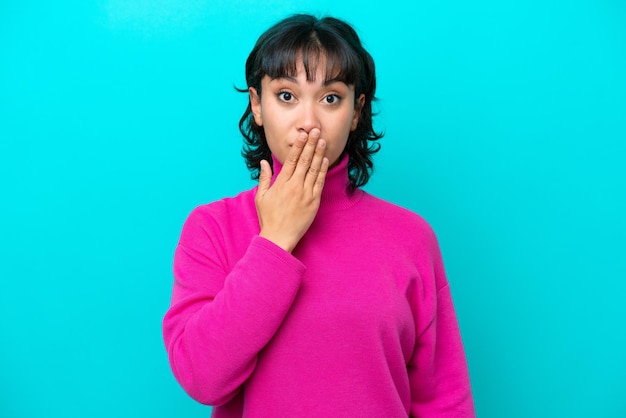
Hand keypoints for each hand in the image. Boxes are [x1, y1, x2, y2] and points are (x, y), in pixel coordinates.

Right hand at [255, 128, 328, 252]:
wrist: (279, 237)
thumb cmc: (268, 218)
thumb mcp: (261, 196)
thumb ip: (264, 178)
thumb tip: (264, 162)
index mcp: (281, 183)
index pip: (291, 160)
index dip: (298, 146)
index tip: (303, 135)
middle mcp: (294, 186)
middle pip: (304, 161)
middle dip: (311, 144)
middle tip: (316, 131)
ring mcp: (305, 194)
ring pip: (313, 169)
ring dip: (319, 154)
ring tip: (323, 141)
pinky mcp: (314, 202)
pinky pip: (319, 183)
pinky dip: (322, 170)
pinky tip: (325, 160)